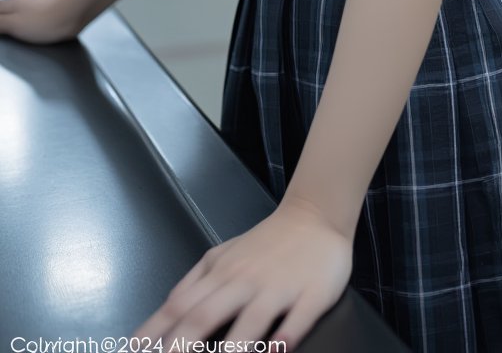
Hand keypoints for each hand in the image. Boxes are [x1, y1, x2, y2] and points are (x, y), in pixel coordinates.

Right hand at [0, 0, 81, 43]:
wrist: (73, 14)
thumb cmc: (45, 22)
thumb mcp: (14, 25)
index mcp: (14, 2)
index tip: (0, 26)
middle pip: (7, 6)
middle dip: (3, 16)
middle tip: (4, 28)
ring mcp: (38, 1)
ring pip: (20, 8)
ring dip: (14, 16)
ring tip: (12, 27)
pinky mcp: (49, 7)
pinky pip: (33, 12)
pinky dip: (27, 18)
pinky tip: (32, 26)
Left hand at [130, 196, 353, 349]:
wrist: (315, 215)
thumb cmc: (265, 243)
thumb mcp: (221, 256)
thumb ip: (192, 283)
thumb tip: (162, 316)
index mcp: (220, 274)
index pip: (177, 307)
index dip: (153, 333)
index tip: (132, 352)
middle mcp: (243, 281)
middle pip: (205, 316)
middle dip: (181, 348)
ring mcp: (277, 288)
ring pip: (250, 321)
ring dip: (233, 349)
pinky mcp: (312, 294)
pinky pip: (298, 318)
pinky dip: (286, 336)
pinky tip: (277, 350)